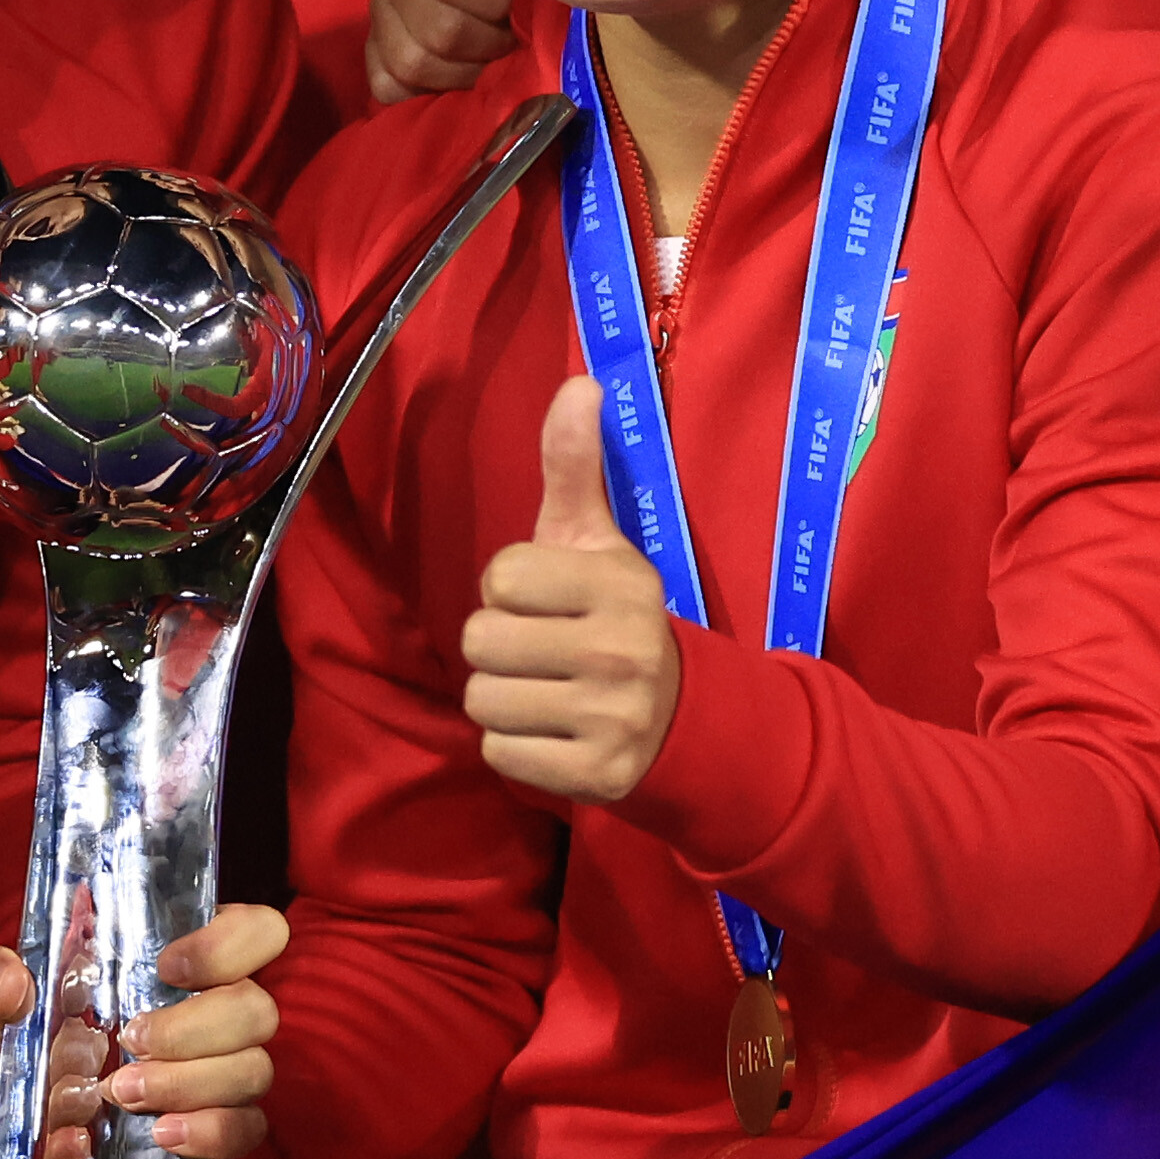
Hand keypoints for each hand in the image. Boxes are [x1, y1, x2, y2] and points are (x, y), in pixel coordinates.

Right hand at [364, 0, 523, 105]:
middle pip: (437, 27)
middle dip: (487, 43)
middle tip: (509, 34)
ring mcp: (375, 2)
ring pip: (411, 63)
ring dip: (463, 72)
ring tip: (488, 55)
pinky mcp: (370, 44)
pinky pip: (386, 85)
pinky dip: (426, 92)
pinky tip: (456, 72)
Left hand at [467, 376, 681, 805]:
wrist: (679, 717)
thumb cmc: (612, 616)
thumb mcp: (596, 541)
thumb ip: (574, 466)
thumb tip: (579, 383)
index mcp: (621, 584)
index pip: (500, 576)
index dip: (511, 588)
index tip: (548, 601)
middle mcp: (621, 651)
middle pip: (480, 640)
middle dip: (500, 644)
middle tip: (544, 650)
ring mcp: (612, 719)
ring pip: (483, 699)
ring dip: (502, 697)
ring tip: (546, 690)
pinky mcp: (597, 776)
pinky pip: (499, 752)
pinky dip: (514, 745)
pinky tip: (553, 730)